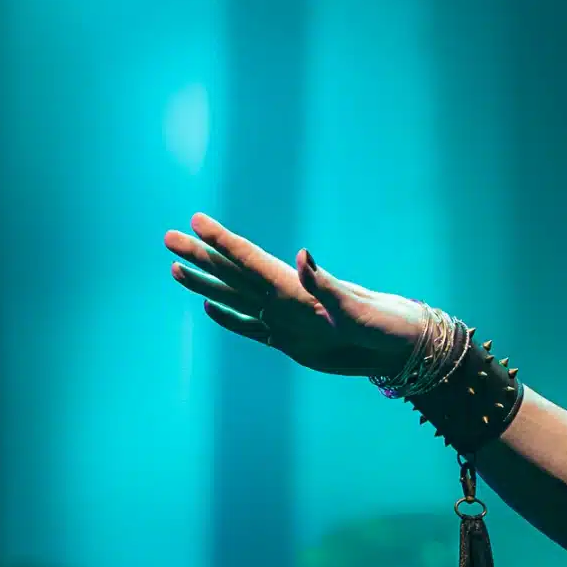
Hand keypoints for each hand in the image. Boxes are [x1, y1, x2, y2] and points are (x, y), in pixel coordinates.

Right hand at [164, 213, 423, 376]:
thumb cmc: (383, 325)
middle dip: (200, 254)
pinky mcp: (288, 340)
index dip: (222, 240)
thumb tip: (302, 256)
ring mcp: (283, 319)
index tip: (196, 219)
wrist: (398, 347)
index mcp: (295, 287)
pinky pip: (248, 326)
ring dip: (205, 281)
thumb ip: (327, 285)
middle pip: (232, 272)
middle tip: (168, 235)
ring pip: (233, 296)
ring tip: (174, 266)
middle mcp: (284, 298)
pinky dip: (227, 317)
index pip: (250, 259)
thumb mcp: (356, 308)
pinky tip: (209, 307)